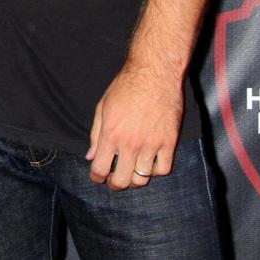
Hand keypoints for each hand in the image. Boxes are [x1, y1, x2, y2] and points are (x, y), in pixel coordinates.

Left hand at [85, 61, 182, 189]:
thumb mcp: (102, 107)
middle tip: (114, 181)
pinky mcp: (169, 142)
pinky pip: (163, 169)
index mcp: (110, 135)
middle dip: (115, 185)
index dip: (96, 178)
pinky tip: (150, 164)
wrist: (154, 74)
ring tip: (131, 173)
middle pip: (122, 180)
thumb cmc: (125, 87)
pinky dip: (155, 171)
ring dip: (135, 179)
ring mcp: (151, 145)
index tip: (97, 177)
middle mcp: (130, 144)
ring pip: (143, 178)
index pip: (99, 169)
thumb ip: (95, 134)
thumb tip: (90, 156)